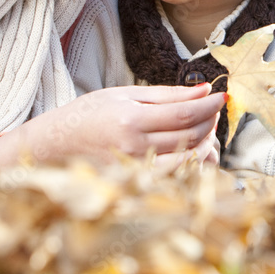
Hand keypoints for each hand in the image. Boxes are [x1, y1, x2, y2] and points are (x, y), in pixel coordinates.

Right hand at [0, 83, 224, 168]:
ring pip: (187, 157)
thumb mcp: (124, 94)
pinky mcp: (134, 182)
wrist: (52, 146)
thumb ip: (166, 94)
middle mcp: (134, 146)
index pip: (184, 113)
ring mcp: (135, 168)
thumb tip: (203, 91)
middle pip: (189, 134)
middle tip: (212, 110)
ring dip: (204, 141)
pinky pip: (176, 174)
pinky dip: (190, 161)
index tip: (223, 97)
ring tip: (204, 127)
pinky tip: (192, 148)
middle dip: (209, 121)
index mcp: (131, 119)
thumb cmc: (87, 114)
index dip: (209, 106)